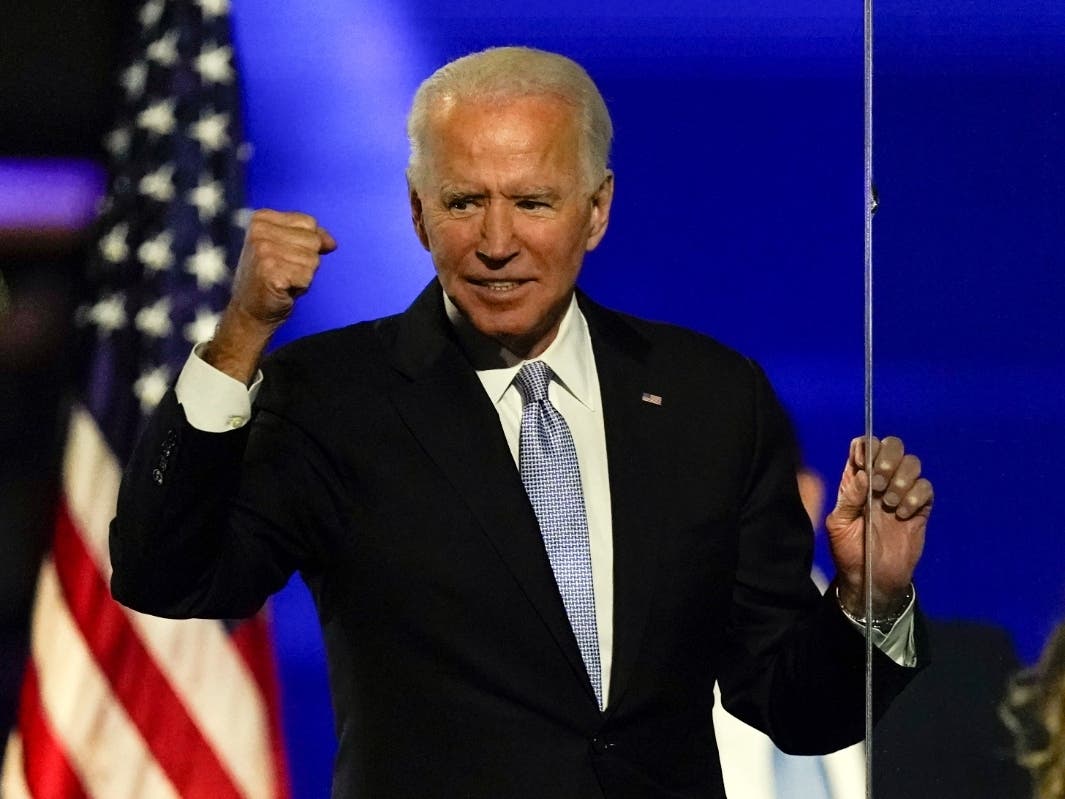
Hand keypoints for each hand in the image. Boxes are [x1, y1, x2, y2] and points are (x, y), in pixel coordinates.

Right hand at [205, 210, 336, 382]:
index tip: (288, 257)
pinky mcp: (270, 271)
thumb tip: (332, 242)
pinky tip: (283, 289)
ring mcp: (263, 251)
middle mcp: (259, 231)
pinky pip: (307, 276)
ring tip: (284, 280)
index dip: (309, 244)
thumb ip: (310, 238)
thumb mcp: (287, 250)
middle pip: (313, 240)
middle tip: (285, 271)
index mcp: (261, 219)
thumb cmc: (271, 279)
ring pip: (313, 259)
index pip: (309, 222)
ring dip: (304, 275)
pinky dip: (301, 287)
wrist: (249, 311)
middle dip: (306, 261)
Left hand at [825, 435, 932, 617]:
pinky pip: (926, 488)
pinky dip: (916, 497)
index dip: (867, 447)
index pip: (864, 445)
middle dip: (888, 458)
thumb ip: (849, 498)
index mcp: (856, 480)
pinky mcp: (919, 508)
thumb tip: (864, 474)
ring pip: (912, 463)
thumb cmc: (849, 550)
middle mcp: (880, 480)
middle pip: (892, 446)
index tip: (865, 464)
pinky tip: (903, 514)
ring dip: (902, 479)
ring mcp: (901, 493)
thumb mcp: (838, 524)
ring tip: (889, 504)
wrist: (872, 578)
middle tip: (879, 482)